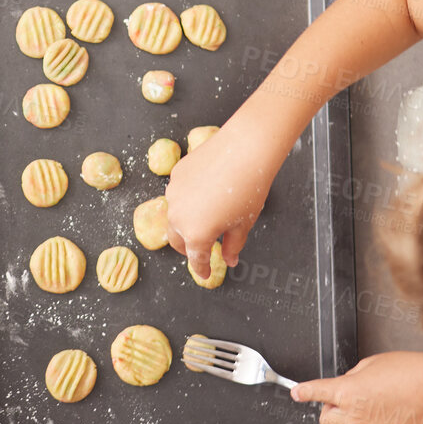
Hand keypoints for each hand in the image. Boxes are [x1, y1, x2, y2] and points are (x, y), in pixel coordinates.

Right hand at [163, 116, 277, 279]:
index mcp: (196, 235)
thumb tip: (229, 259)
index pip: (195, 259)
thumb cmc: (248, 189)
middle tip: (202, 248)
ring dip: (187, 221)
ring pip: (176, 215)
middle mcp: (178, 216)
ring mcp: (174, 194)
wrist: (244, 150)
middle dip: (188, 247)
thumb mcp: (243, 224)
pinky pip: (179, 193)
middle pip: (178, 239)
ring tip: (206, 216)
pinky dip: (188, 198)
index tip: (204, 273)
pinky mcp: (175, 174)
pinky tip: (206, 191)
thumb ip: (233, 245)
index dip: (201, 268)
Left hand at [293, 352, 422, 423]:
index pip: (317, 392)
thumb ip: (354, 376)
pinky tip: (396, 418)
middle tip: (346, 403)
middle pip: (327, 423)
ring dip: (359, 423)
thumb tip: (348, 384)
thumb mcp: (375, 363)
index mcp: (348, 391)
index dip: (304, 392)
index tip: (297, 393)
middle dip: (331, 413)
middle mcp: (355, 416)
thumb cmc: (413, 372)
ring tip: (384, 407)